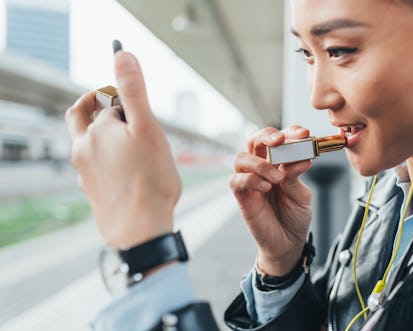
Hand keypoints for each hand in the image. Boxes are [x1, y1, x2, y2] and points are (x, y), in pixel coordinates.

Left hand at [65, 50, 180, 247]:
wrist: (139, 230)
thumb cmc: (149, 180)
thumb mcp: (147, 128)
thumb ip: (134, 91)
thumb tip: (122, 55)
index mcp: (97, 131)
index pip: (106, 102)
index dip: (121, 96)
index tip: (133, 96)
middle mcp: (84, 148)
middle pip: (80, 116)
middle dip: (93, 104)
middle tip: (107, 100)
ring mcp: (83, 171)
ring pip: (85, 142)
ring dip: (98, 132)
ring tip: (121, 136)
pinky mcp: (91, 190)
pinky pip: (90, 165)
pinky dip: (101, 156)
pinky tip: (120, 167)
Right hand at [229, 126, 312, 275]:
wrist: (288, 243)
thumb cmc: (294, 216)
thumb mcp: (302, 195)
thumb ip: (296, 177)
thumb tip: (301, 159)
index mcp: (279, 162)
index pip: (281, 139)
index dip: (291, 132)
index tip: (305, 134)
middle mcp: (262, 167)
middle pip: (255, 140)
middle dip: (267, 136)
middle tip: (281, 141)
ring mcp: (250, 181)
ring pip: (241, 158)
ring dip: (260, 164)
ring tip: (278, 178)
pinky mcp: (241, 196)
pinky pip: (237, 180)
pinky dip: (251, 180)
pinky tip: (267, 187)